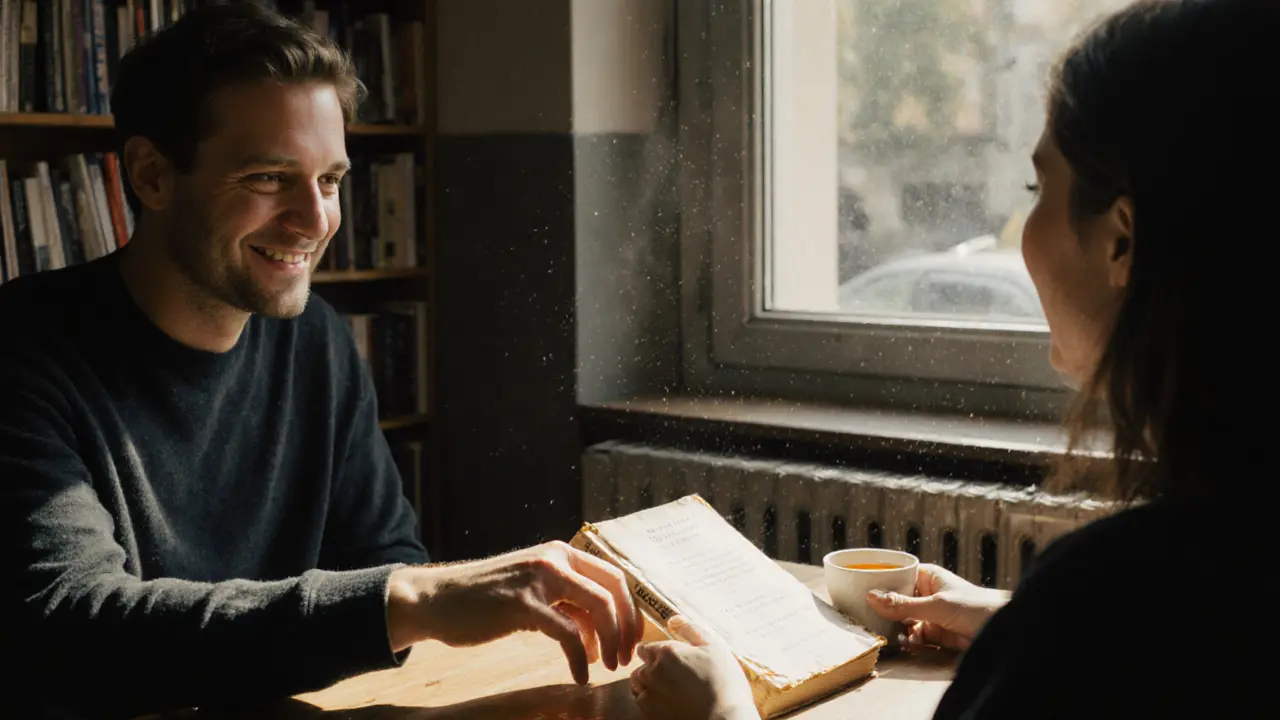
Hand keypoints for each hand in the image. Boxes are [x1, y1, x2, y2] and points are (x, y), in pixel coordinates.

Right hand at [385, 541, 643, 684]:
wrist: (437, 599)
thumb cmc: (485, 600)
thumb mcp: (534, 593)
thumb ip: (566, 604)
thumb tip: (599, 633)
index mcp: (560, 553)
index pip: (614, 576)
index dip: (630, 609)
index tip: (631, 638)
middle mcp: (555, 558)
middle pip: (613, 589)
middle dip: (627, 626)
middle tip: (626, 656)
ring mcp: (539, 579)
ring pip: (597, 607)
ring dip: (610, 642)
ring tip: (608, 666)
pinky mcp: (523, 605)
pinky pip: (568, 634)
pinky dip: (581, 658)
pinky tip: (580, 674)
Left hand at [631, 616, 758, 719]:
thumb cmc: (724, 682)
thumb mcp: (714, 647)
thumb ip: (691, 630)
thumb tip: (673, 620)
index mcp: (665, 653)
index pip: (644, 648)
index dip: (655, 652)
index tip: (668, 658)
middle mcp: (651, 674)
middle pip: (639, 669)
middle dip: (650, 670)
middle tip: (673, 677)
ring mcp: (649, 697)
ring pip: (639, 689)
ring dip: (649, 688)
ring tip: (671, 692)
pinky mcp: (651, 717)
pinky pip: (644, 707)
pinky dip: (653, 705)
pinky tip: (672, 705)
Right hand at [865, 563, 1009, 650]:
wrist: (1004, 629)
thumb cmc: (976, 607)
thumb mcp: (936, 605)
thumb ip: (903, 605)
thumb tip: (871, 597)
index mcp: (927, 576)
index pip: (896, 574)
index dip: (879, 580)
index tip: (857, 587)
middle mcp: (926, 593)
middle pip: (896, 599)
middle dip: (883, 608)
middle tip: (863, 615)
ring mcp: (930, 613)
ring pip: (903, 619)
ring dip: (894, 627)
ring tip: (883, 632)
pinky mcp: (935, 633)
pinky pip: (914, 635)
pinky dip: (907, 640)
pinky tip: (903, 643)